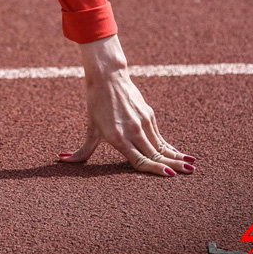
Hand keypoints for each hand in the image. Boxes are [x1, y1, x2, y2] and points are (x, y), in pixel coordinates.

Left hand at [59, 35, 195, 176]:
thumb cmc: (96, 104)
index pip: (140, 160)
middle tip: (189, 174)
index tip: (169, 176)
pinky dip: (170, 146)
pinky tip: (179, 153)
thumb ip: (82, 150)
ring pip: (162, 145)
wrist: (108, 77)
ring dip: (177, 156)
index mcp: (118, 138)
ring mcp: (143, 122)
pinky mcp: (149, 115)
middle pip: (157, 154)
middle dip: (173, 166)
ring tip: (190, 166)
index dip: (155, 169)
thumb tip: (62, 160)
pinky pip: (161, 136)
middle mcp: (133, 131)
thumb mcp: (90, 129)